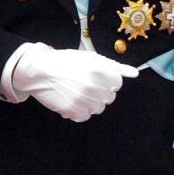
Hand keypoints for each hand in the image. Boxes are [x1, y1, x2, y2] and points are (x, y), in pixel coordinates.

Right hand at [11, 44, 137, 120]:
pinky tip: (70, 99)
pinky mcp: (73, 112)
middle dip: (99, 91)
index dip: (106, 80)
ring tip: (76, 91)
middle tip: (83, 84)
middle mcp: (95, 87)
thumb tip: (134, 73)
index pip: (116, 84)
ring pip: (98, 108)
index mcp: (101, 71)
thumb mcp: (90, 58)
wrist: (39, 71)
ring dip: (89, 102)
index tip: (95, 77)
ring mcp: (84, 101)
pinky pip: (84, 116)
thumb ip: (114, 66)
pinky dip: (78, 111)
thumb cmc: (65, 62)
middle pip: (108, 97)